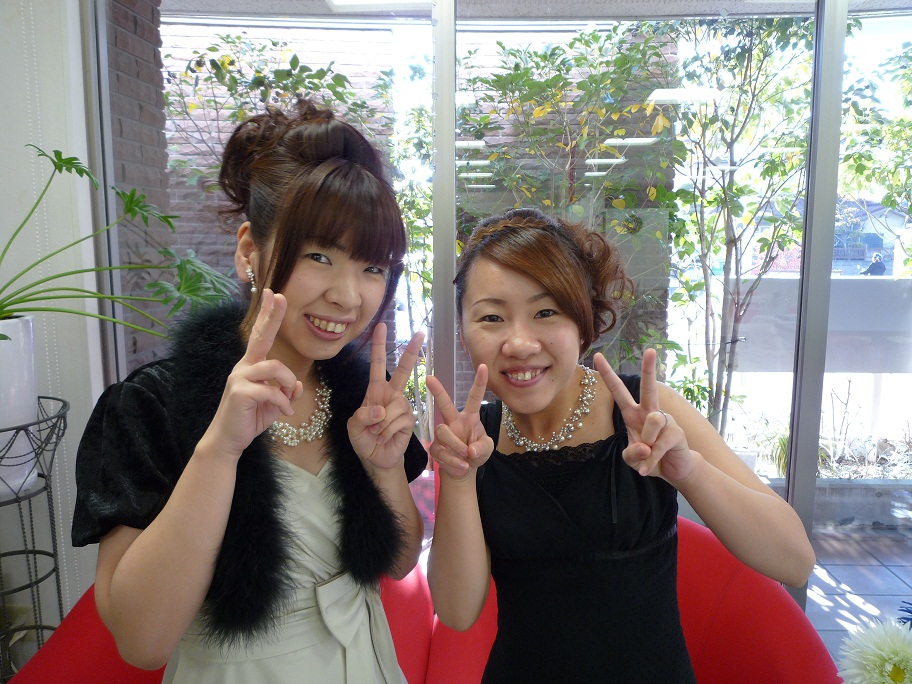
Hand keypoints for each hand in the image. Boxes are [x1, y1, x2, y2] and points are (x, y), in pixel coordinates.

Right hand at [204, 289, 303, 460]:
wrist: (229, 440)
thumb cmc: (249, 420)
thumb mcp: (273, 404)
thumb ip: (285, 392)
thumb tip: (298, 384)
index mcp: (250, 366)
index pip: (259, 336)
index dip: (267, 316)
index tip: (273, 294)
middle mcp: (243, 367)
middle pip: (260, 337)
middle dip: (272, 316)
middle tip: (280, 296)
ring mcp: (239, 378)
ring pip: (274, 367)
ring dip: (289, 383)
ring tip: (289, 400)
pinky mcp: (240, 392)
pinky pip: (272, 391)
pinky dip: (283, 402)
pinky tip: (284, 413)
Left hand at [348, 323, 424, 470]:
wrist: (376, 458)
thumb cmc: (364, 439)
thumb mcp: (353, 428)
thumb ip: (361, 417)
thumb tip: (381, 410)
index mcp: (375, 390)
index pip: (377, 364)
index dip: (379, 345)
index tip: (381, 326)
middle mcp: (391, 394)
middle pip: (403, 370)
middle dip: (411, 351)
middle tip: (420, 333)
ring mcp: (402, 406)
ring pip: (393, 407)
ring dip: (380, 425)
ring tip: (376, 433)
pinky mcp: (409, 419)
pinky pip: (398, 420)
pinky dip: (387, 431)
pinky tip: (385, 437)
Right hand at [425, 366, 492, 480]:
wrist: (464, 469)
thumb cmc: (476, 453)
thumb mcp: (486, 449)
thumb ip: (482, 447)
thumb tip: (469, 450)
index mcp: (469, 417)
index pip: (474, 397)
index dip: (479, 382)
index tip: (483, 366)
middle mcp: (454, 421)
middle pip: (444, 404)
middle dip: (438, 391)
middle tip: (429, 378)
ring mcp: (443, 434)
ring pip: (443, 432)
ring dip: (456, 445)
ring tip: (466, 456)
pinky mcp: (435, 447)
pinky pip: (441, 452)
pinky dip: (453, 461)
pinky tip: (462, 466)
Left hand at [593, 349, 694, 481]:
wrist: (673, 470)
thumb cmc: (648, 458)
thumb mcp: (631, 459)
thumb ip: (631, 454)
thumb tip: (645, 446)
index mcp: (633, 413)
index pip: (618, 391)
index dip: (608, 374)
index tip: (597, 356)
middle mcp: (650, 412)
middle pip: (648, 387)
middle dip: (649, 369)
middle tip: (651, 350)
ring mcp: (665, 420)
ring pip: (652, 422)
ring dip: (645, 444)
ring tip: (647, 454)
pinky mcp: (677, 433)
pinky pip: (658, 445)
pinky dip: (650, 461)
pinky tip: (647, 470)